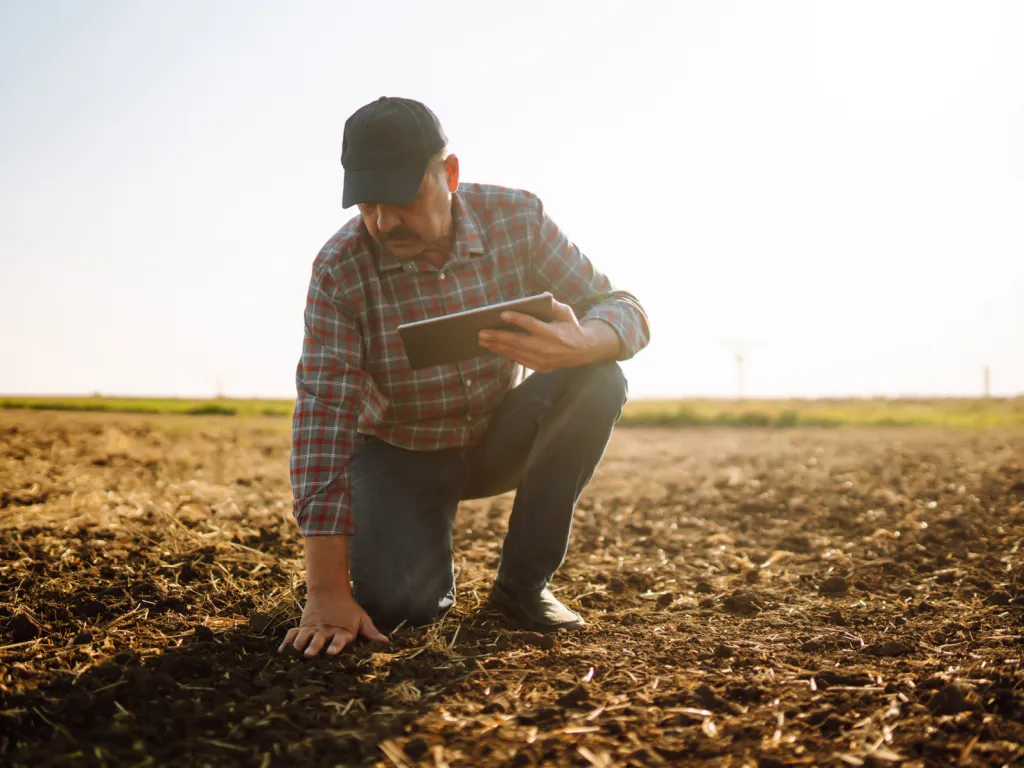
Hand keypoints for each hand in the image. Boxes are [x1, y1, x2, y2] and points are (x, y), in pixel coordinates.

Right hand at [278, 590, 386, 657]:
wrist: (330, 592)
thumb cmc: (348, 610)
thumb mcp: (361, 619)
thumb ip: (371, 632)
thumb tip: (386, 642)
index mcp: (341, 631)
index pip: (339, 640)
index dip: (336, 646)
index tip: (332, 652)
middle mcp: (326, 631)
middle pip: (319, 639)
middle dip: (314, 647)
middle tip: (309, 654)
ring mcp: (313, 629)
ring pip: (304, 636)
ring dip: (299, 644)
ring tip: (295, 651)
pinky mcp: (303, 627)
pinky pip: (292, 634)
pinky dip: (286, 642)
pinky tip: (281, 652)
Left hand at [478, 300, 600, 370]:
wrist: (583, 351)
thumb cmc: (572, 328)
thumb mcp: (567, 313)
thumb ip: (554, 305)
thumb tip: (542, 296)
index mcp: (554, 333)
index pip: (532, 325)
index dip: (517, 319)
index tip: (502, 313)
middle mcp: (546, 348)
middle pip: (518, 342)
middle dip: (498, 337)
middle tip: (481, 332)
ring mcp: (542, 359)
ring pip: (515, 353)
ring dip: (497, 347)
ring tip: (482, 341)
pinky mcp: (539, 367)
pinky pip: (518, 360)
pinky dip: (505, 354)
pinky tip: (494, 348)